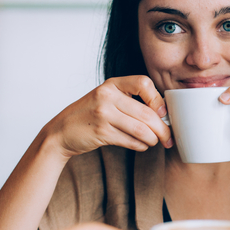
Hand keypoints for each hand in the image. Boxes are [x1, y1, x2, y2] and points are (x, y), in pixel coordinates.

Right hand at [47, 76, 172, 159]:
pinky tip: (141, 145)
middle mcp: (107, 96)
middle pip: (146, 113)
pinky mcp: (101, 132)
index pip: (143, 83)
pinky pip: (130, 141)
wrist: (61, 131)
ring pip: (141, 129)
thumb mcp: (106, 98)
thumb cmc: (89, 115)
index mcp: (112, 84)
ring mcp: (103, 114)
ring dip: (153, 139)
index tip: (163, 113)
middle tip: (168, 137)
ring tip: (155, 142)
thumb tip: (162, 113)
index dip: (158, 99)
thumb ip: (129, 100)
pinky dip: (140, 145)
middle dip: (162, 128)